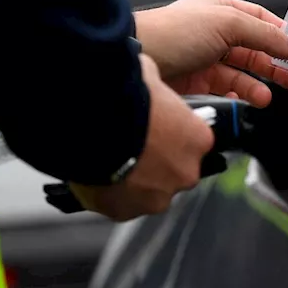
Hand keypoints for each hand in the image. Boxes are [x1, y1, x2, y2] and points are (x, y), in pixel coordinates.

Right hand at [70, 55, 214, 220]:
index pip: (194, 141)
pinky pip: (122, 205)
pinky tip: (96, 176)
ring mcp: (157, 196)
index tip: (157, 129)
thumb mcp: (149, 75)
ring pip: (149, 192)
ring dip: (135, 180)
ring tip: (109, 162)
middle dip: (156, 162)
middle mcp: (185, 172)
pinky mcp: (127, 211)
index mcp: (197, 138)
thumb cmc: (123, 96)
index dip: (173, 134)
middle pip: (174, 170)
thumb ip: (156, 85)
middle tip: (131, 146)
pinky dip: (111, 195)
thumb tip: (148, 77)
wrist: (90, 122)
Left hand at [133, 0, 287, 106]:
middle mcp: (214, 33)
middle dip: (277, 64)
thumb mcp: (227, 24)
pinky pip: (224, 90)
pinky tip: (245, 101)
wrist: (134, 56)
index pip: (261, 21)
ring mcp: (204, 58)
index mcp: (222, 10)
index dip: (283, 36)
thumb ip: (264, 35)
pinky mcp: (194, 82)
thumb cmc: (172, 32)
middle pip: (255, 49)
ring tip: (268, 96)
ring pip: (241, 73)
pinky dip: (237, 96)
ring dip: (258, 84)